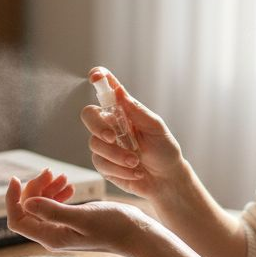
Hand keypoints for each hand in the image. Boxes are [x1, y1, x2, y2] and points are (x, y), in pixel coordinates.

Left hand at [5, 172, 149, 254]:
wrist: (137, 234)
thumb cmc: (114, 227)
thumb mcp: (83, 217)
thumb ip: (53, 211)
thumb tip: (26, 202)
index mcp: (51, 237)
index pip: (17, 220)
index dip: (11, 199)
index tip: (16, 178)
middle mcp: (53, 236)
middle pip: (28, 210)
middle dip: (34, 188)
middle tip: (50, 171)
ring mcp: (63, 229)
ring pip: (42, 206)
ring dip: (47, 188)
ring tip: (62, 176)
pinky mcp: (73, 222)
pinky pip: (56, 206)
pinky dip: (58, 193)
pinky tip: (69, 185)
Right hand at [82, 67, 186, 199]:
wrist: (166, 180)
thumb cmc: (164, 150)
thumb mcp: (156, 127)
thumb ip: (136, 110)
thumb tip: (119, 90)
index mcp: (124, 111)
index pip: (107, 90)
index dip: (99, 78)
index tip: (96, 76)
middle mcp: (111, 124)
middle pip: (89, 115)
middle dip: (97, 126)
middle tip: (112, 137)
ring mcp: (105, 144)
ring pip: (95, 143)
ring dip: (117, 155)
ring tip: (136, 162)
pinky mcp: (103, 164)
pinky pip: (100, 163)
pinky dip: (119, 169)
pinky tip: (135, 172)